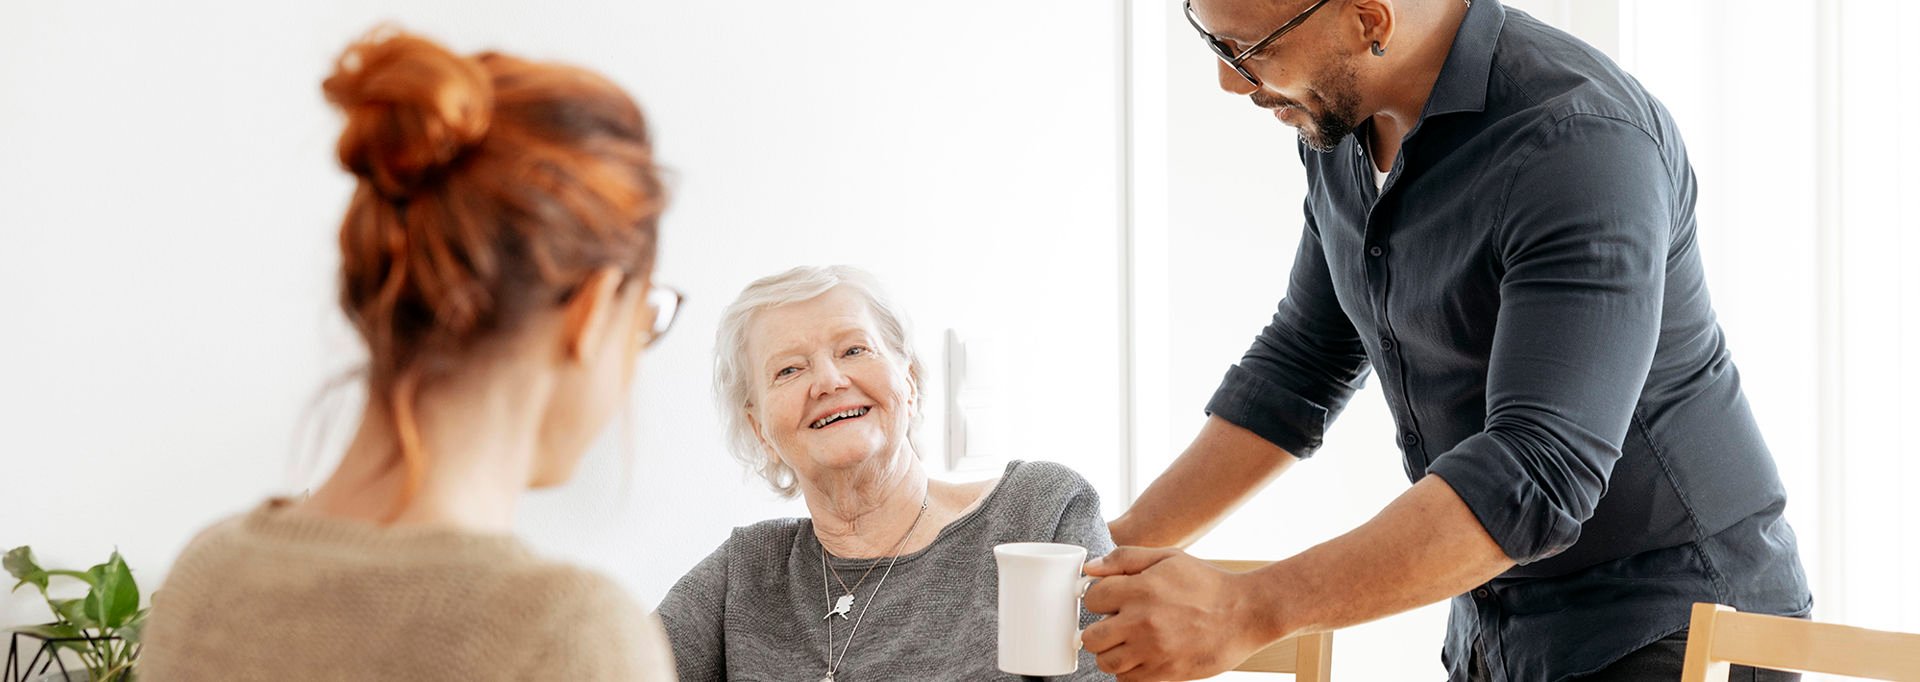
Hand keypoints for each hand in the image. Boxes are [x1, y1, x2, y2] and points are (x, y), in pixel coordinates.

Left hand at [1079, 547, 1278, 680]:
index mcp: (1140, 590)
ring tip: (1127, 641)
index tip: (1111, 600)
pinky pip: (1127, 679)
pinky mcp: (1164, 673)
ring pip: (1105, 662)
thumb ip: (1124, 559)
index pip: (1092, 599)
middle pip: (1091, 637)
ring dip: (1111, 652)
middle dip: (1098, 629)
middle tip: (1114, 624)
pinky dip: (1128, 669)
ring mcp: (1153, 651)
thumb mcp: (1168, 557)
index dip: (1099, 598)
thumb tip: (1090, 568)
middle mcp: (1142, 623)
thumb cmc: (1207, 584)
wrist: (1245, 614)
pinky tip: (1142, 654)